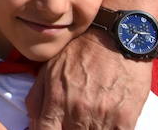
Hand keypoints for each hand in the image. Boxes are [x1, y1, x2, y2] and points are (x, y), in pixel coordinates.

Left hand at [28, 29, 150, 129]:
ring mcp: (102, 116)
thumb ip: (37, 97)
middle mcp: (78, 110)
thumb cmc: (81, 49)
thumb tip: (32, 123)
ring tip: (88, 122)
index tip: (50, 129)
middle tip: (71, 123)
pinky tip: (104, 124)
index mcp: (56, 98)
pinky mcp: (125, 119)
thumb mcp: (50, 67)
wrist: (116, 36)